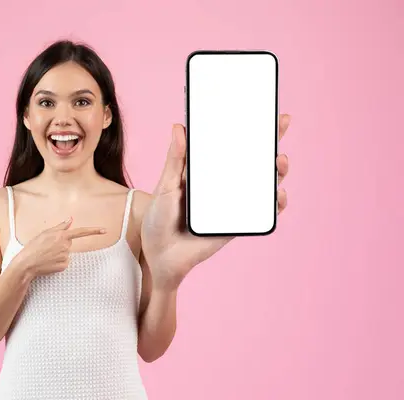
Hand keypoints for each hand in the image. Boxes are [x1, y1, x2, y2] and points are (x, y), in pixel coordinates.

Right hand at [14, 217, 105, 277]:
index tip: (105, 230)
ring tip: (46, 255)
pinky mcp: (64, 266)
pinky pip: (64, 262)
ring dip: (58, 254)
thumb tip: (70, 219)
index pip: (81, 232)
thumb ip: (60, 226)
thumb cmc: (33, 247)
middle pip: (69, 243)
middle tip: (47, 247)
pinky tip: (49, 262)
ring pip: (66, 253)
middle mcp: (65, 246)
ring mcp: (65, 256)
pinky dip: (57, 262)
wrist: (26, 263)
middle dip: (60, 244)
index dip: (94, 231)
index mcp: (61, 235)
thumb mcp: (45, 233)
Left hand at [141, 114, 291, 290]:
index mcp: (203, 171)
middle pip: (251, 160)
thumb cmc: (157, 220)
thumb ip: (175, 160)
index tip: (260, 108)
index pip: (228, 144)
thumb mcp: (165, 187)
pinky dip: (274, 204)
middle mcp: (220, 185)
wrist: (159, 256)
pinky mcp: (236, 223)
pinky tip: (278, 195)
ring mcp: (231, 204)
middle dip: (270, 142)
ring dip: (276, 172)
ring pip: (261, 184)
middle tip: (281, 124)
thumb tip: (178, 127)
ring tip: (280, 161)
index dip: (245, 127)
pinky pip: (260, 213)